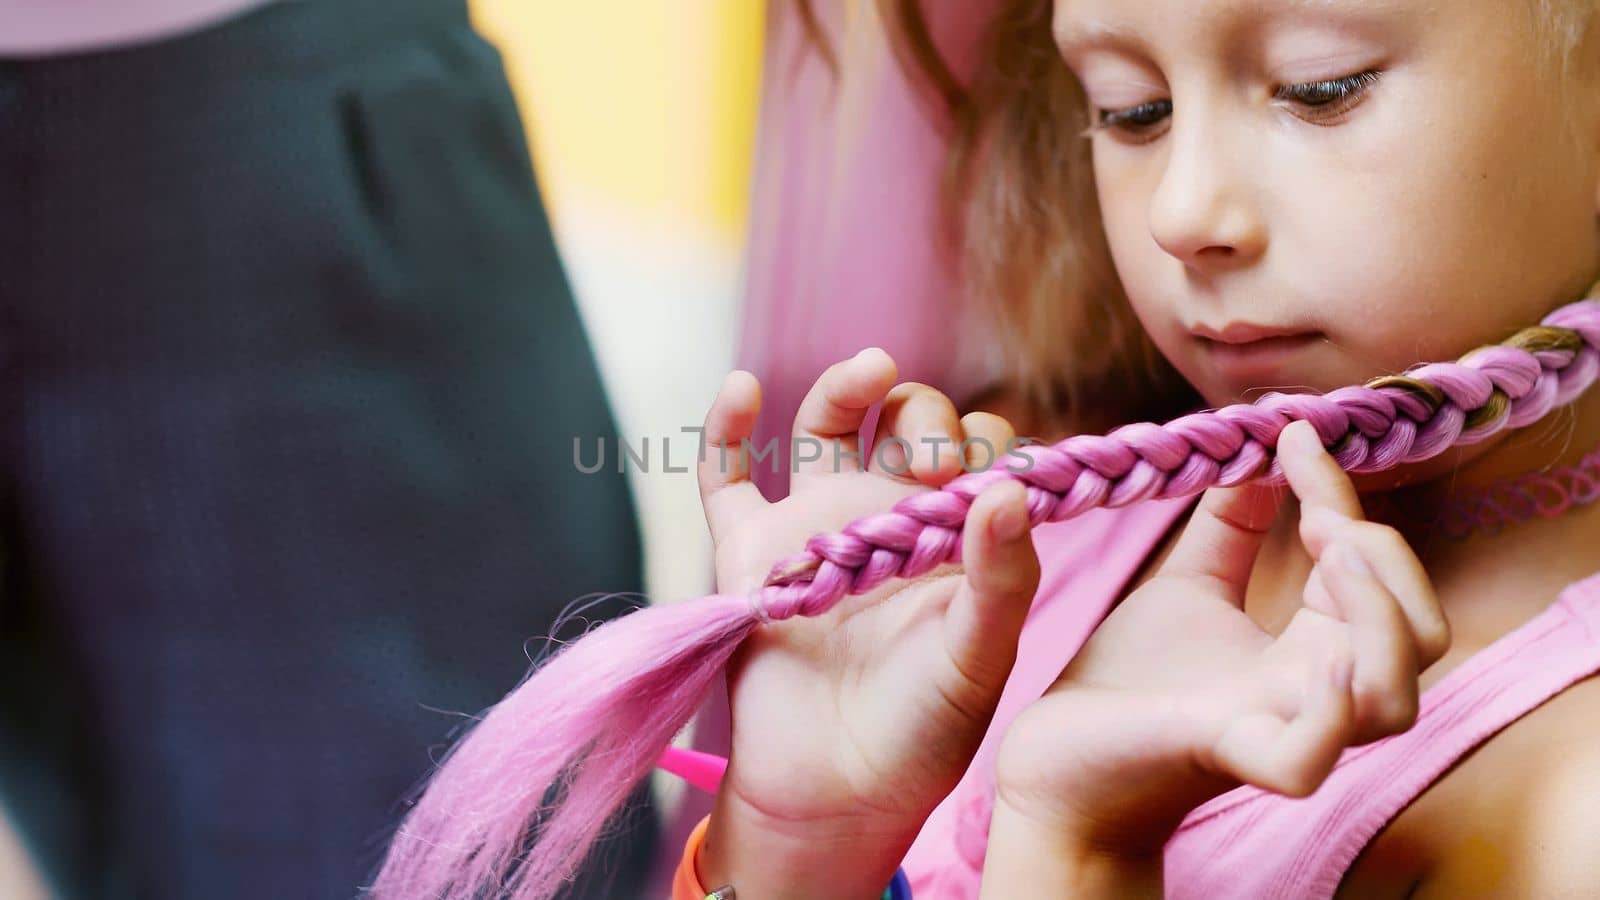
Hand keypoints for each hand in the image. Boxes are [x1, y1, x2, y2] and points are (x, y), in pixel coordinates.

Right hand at [695, 350, 1042, 896]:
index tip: (985, 474)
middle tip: (930, 461)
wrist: (832, 793)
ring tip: (871, 371)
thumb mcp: (979, 656)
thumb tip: (1008, 489)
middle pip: (904, 424)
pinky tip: (741, 389)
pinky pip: (726, 479)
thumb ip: (1000, 576)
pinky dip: (725, 428)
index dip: (986, 443)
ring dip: (844, 388)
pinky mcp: (748, 553)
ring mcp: (813, 528)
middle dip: (922, 417)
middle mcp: (884, 518)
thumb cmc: (920, 732)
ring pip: (823, 427)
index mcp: (950, 538)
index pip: (978, 452)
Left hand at [991, 421, 1450, 858]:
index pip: (1370, 568)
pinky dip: (1330, 714)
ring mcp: (1274, 731)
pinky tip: (1321, 660)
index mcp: (1309, 651)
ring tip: (1330, 558)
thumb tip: (1262, 454)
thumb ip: (1231, 526)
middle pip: (1420, 637)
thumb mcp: (1188, 586)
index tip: (1294, 435)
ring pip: (1393, 700)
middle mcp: (1310, 695)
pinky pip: (1310, 759)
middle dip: (1386, 561)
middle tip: (1318, 518)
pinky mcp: (1223, 760)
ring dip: (1379, 619)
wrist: (1054, 763)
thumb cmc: (1126, 685)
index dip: (1342, 495)